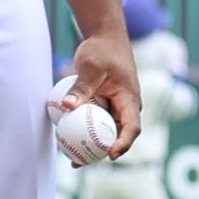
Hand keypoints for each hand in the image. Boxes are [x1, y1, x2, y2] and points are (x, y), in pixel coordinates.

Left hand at [59, 32, 138, 156]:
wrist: (105, 37)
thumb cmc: (102, 50)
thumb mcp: (91, 68)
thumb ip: (82, 87)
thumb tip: (67, 106)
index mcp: (129, 100)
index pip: (132, 127)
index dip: (123, 143)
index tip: (111, 154)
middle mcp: (125, 107)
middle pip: (118, 135)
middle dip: (101, 153)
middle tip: (80, 161)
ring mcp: (115, 107)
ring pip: (106, 131)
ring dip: (92, 145)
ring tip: (72, 158)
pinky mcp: (104, 104)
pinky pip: (96, 122)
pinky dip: (85, 132)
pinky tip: (67, 139)